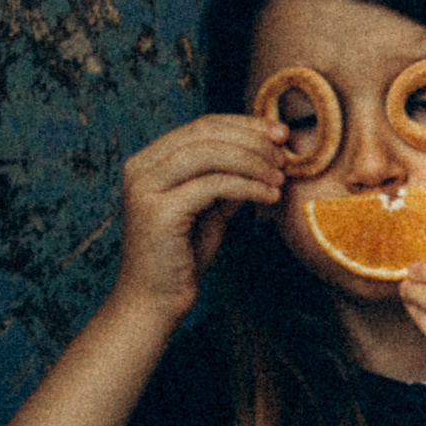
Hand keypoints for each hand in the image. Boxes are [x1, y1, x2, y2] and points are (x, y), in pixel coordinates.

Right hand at [108, 113, 286, 326]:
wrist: (154, 301)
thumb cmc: (182, 257)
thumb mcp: (210, 210)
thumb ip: (228, 181)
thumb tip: (266, 156)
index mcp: (149, 161)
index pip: (201, 126)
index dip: (243, 125)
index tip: (279, 133)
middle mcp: (140, 168)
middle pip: (205, 133)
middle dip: (251, 139)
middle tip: (284, 152)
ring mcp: (145, 188)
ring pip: (209, 154)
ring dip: (252, 161)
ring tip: (280, 175)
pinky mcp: (158, 211)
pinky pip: (212, 185)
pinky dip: (247, 186)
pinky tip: (270, 195)